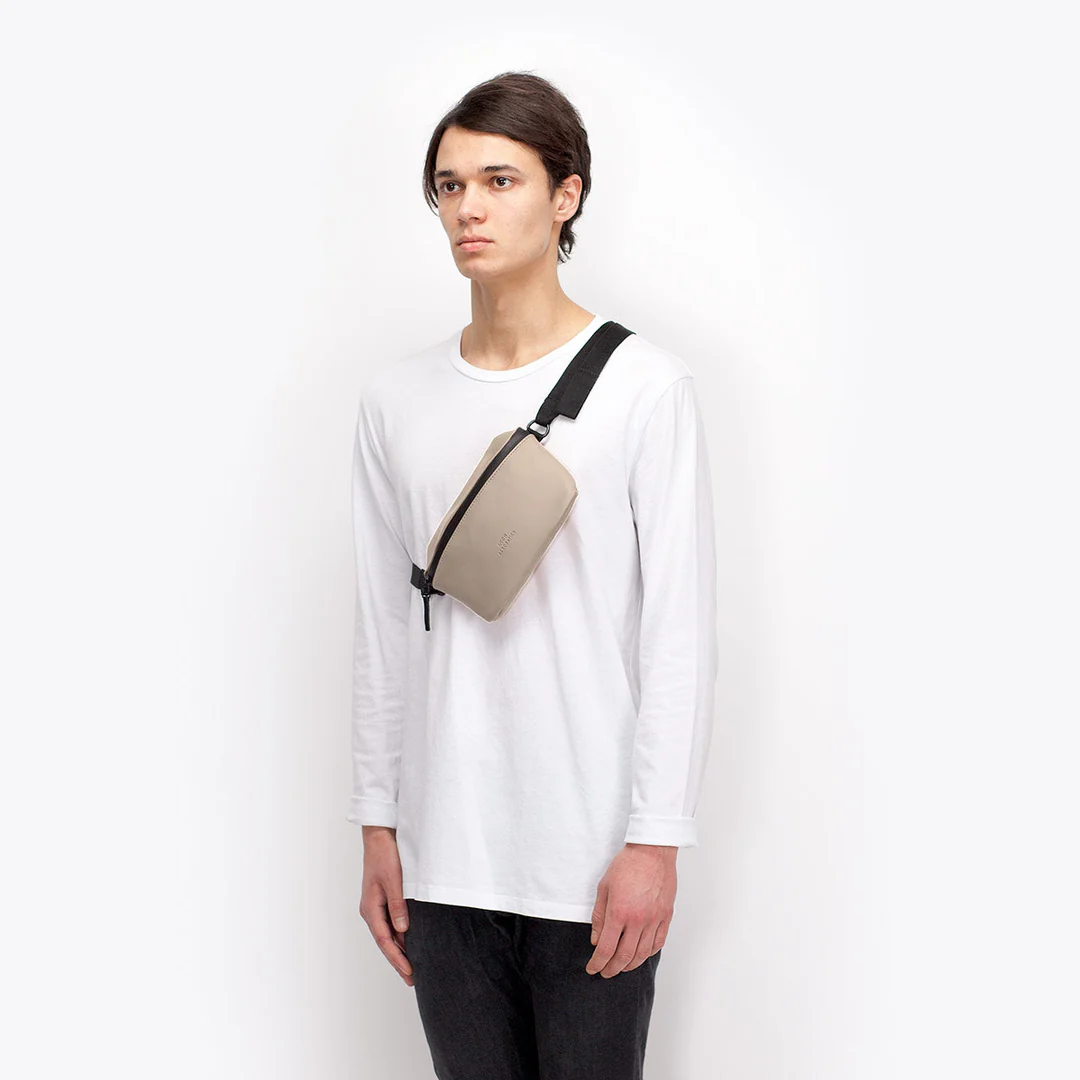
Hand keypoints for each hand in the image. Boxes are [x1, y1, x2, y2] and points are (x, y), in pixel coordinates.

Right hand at [358, 826, 413, 986]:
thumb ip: (397, 905)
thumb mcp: (394, 881)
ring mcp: (375, 906)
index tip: (410, 972)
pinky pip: (390, 924)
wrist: (379, 838)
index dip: (398, 958)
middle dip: (398, 961)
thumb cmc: (385, 857)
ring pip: (387, 934)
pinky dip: (399, 936)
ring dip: (399, 950)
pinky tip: (408, 943)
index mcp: (370, 909)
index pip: (385, 941)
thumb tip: (402, 931)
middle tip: (412, 979)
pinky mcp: (382, 900)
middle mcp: (370, 911)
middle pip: (385, 942)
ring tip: (412, 967)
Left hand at [586, 843, 676, 977]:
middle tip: (605, 972)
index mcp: (619, 912)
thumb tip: (597, 939)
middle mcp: (638, 920)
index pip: (606, 948)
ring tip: (621, 967)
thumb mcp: (604, 887)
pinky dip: (648, 953)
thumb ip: (599, 916)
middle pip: (624, 956)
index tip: (592, 968)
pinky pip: (658, 943)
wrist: (652, 851)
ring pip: (642, 954)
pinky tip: (640, 955)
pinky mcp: (666, 916)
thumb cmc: (627, 865)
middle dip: (612, 969)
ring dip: (630, 965)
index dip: (598, 963)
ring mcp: (654, 919)